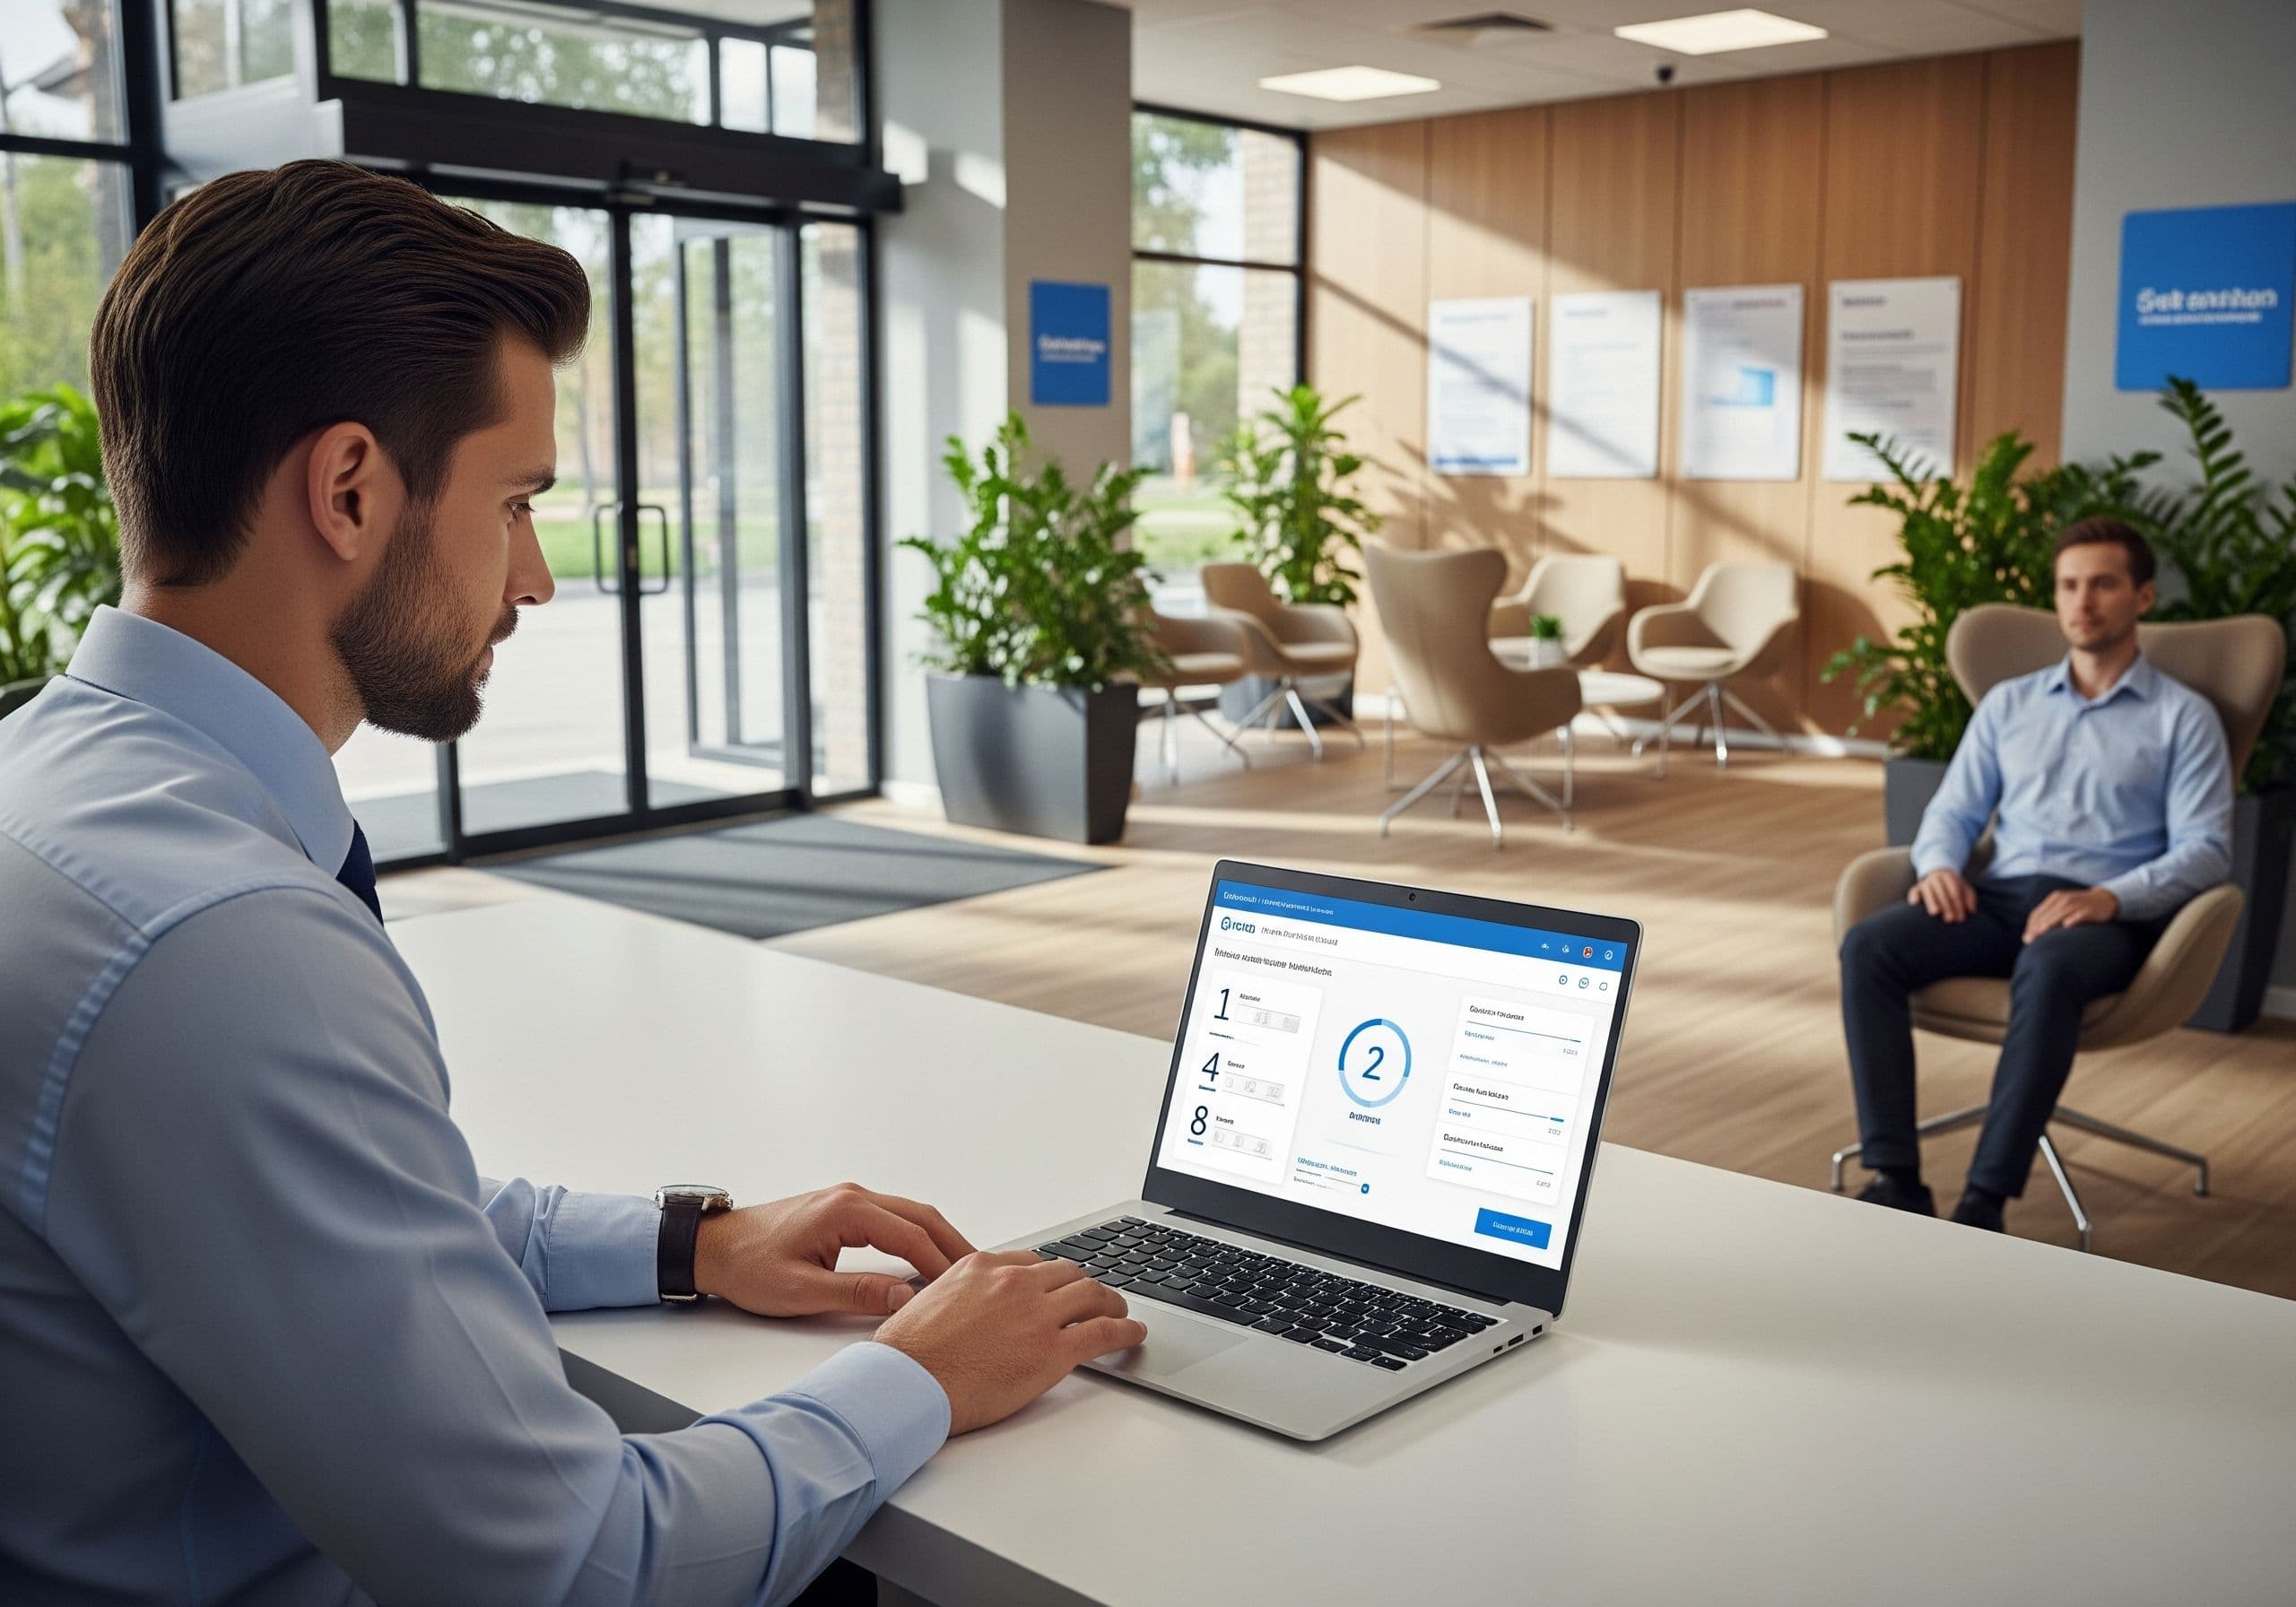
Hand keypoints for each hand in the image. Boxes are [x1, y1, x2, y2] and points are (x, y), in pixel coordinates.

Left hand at [693, 1183, 975, 1318]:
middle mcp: (853, 1196)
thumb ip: (855, 1293)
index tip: (963, 1288)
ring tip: (963, 1268)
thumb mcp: (800, 1290)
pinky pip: (893, 1217)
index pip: (910, 1236)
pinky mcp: (843, 1209)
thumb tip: (902, 1296)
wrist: (714, 1247)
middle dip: (953, 1244)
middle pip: (920, 1216)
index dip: (940, 1264)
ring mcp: (849, 1199)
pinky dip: (917, 1235)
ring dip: (938, 1238)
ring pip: (910, 1213)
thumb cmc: (747, 1266)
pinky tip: (927, 1256)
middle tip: (982, 1272)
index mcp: (845, 1211)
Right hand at [874, 1251, 1147, 1434]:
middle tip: (1096, 1300)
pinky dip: (1126, 1330)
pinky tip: (1133, 1333)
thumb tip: (969, 1307)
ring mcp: (1036, 1314)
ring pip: (1092, 1295)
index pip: (1032, 1263)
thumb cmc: (907, 1354)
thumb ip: (961, 1296)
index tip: (1059, 1288)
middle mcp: (1013, 1282)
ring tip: (1120, 1314)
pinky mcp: (1052, 1350)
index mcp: (982, 1267)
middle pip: (1068, 1274)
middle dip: (1085, 1287)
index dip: (1052, 1279)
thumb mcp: (929, 1301)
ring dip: (1111, 1303)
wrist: (904, 1384)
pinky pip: (1103, 1332)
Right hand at [1908, 868, 1976, 922]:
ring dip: (1932, 902)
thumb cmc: (1954, 886)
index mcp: (1949, 877)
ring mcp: (1925, 882)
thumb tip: (1971, 911)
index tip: (1961, 919)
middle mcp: (1936, 878)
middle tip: (1950, 920)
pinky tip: (1915, 904)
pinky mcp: (1916, 888)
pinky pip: (1913, 891)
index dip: (1958, 905)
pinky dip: (1914, 896)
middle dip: (1947, 907)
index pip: (1954, 892)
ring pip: (1928, 892)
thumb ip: (1969, 898)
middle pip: (1942, 893)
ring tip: (1935, 913)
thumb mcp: (1964, 888)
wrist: (1938, 874)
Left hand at [2023, 886, 2118, 943]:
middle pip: (2047, 914)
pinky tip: (2067, 926)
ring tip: (2041, 933)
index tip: (2026, 939)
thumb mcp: (2062, 909)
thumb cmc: (2078, 908)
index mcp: (2054, 899)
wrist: (2104, 899)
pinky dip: (2074, 919)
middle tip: (2030, 940)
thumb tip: (2029, 936)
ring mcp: (2077, 903)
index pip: (2038, 913)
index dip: (2030, 926)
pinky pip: (2081, 914)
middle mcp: (2064, 899)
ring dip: (2050, 923)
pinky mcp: (2090, 909)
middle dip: (2037, 927)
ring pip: (2061, 913)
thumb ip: (2048, 918)